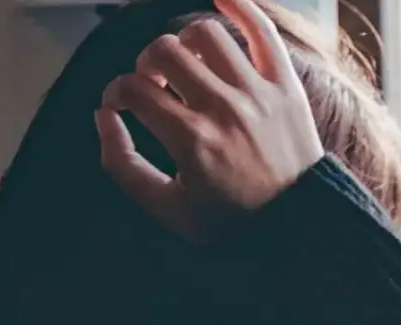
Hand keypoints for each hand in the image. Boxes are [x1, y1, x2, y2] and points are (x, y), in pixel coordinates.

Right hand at [97, 0, 323, 240]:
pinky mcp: (284, 85)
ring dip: (183, 43)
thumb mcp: (167, 210)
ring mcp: (256, 92)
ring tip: (184, 65)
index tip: (120, 105)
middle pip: (163, 51)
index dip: (115, 93)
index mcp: (190, 140)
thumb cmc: (232, 222)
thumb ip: (123, 165)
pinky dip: (241, 5)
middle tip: (152, 87)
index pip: (133, 90)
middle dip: (146, 65)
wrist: (298, 227)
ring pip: (204, 34)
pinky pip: (262, 29)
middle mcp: (222, 109)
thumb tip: (103, 117)